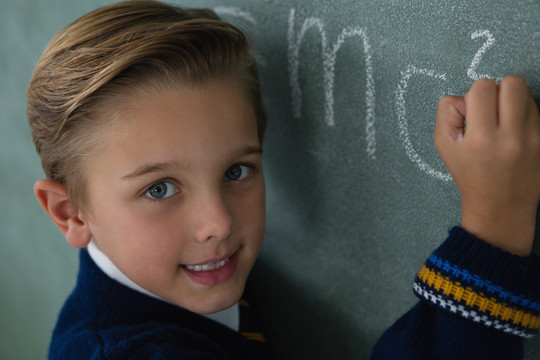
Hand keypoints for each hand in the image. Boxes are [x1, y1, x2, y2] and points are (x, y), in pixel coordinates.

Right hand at [434, 76, 539, 255]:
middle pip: (512, 82)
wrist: (500, 205)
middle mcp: (510, 138)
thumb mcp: (443, 145)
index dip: (475, 94)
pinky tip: (515, 130)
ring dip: (512, 100)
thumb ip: (447, 112)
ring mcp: (534, 139)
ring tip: (503, 120)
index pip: (483, 87)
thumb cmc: (469, 173)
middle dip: (498, 89)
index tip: (473, 111)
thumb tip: (466, 95)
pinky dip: (524, 113)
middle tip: (491, 108)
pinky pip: (537, 109)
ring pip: (527, 93)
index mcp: (480, 139)